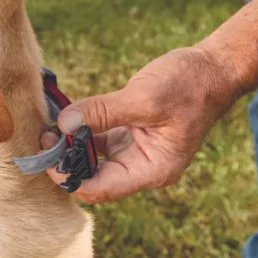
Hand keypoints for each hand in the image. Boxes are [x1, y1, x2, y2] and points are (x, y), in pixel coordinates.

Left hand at [42, 47, 241, 202]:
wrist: (214, 68)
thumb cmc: (189, 85)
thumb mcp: (144, 98)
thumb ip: (102, 112)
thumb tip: (64, 124)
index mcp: (152, 170)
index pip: (101, 189)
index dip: (70, 178)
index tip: (47, 157)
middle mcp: (142, 167)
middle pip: (93, 177)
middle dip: (66, 161)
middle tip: (43, 137)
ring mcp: (135, 150)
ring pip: (92, 157)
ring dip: (70, 145)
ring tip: (47, 127)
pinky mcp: (129, 132)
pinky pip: (97, 138)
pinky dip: (80, 129)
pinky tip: (64, 117)